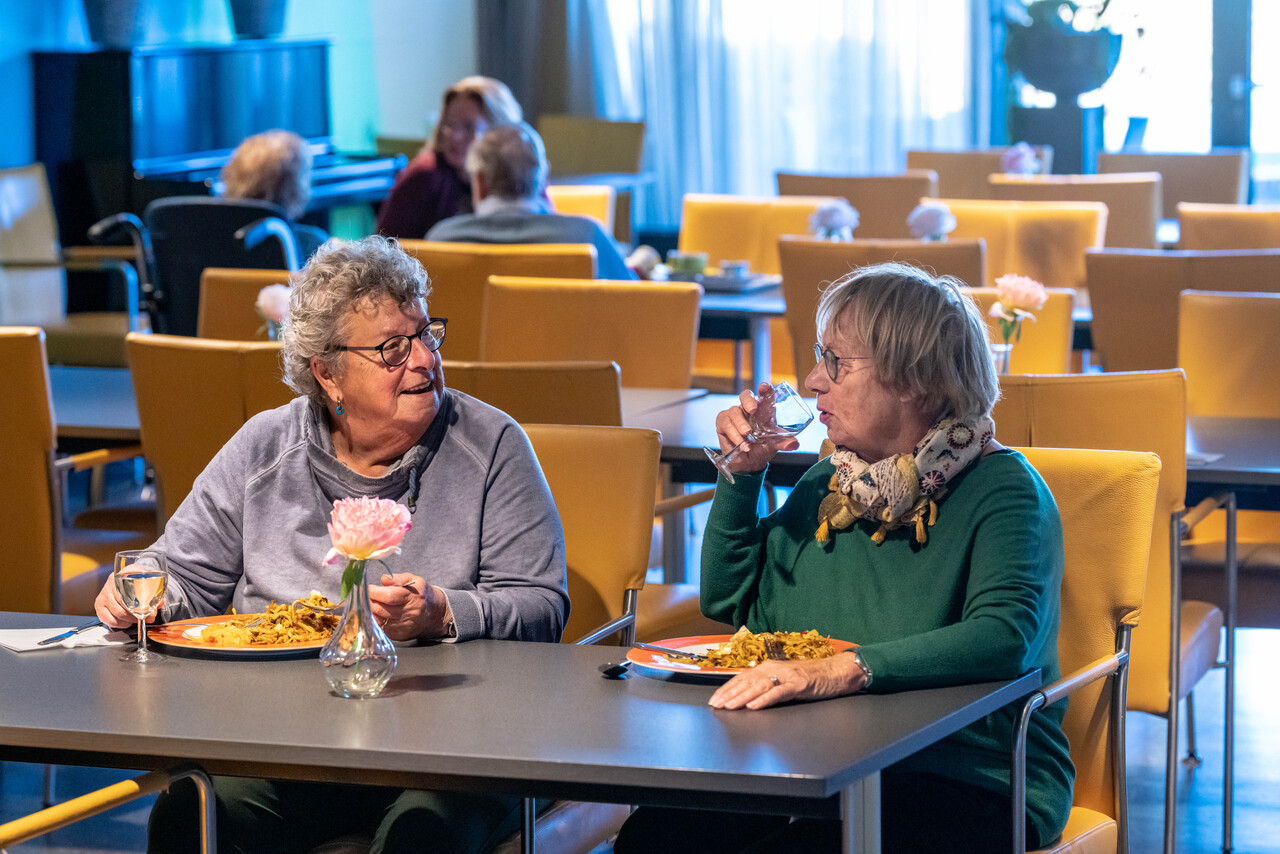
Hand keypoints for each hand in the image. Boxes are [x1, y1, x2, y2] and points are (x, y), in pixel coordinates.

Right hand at [94, 578, 163, 628]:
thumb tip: (159, 603)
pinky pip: (110, 619)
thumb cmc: (138, 582)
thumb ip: (156, 592)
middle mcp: (112, 581)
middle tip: (148, 617)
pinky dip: (120, 623)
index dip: (143, 602)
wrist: (126, 580)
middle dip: (138, 613)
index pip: (133, 588)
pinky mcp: (99, 604)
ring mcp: (104, 593)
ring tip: (138, 619)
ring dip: (130, 619)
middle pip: (125, 602)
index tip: (150, 610)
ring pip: (118, 612)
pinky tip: (127, 621)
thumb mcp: (149, 582)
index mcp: (126, 572)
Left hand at [369, 572, 448, 640]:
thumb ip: (397, 578)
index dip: (375, 592)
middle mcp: (409, 613)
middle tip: (369, 596)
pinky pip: (382, 628)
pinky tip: (380, 614)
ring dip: (372, 611)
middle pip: (381, 609)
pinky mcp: (399, 635)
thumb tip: (384, 579)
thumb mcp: (414, 580)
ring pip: (379, 620)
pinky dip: (377, 620)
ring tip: (374, 603)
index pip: (389, 596)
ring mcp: (404, 626)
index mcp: (413, 597)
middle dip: (370, 601)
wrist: (434, 614)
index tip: (370, 588)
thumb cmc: (421, 595)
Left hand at [707, 652, 866, 709]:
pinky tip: (754, 706)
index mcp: (770, 667)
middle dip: (730, 694)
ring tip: (729, 706)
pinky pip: (779, 693)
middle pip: (747, 682)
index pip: (743, 677)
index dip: (727, 688)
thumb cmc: (811, 677)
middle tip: (716, 705)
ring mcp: (787, 676)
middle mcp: (775, 668)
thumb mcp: (785, 678)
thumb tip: (747, 695)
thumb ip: (768, 684)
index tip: (715, 699)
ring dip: (742, 697)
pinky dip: (765, 700)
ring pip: (759, 687)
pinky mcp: (799, 685)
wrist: (836, 671)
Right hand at [712, 383, 800, 474]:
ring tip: (747, 435)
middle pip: (745, 396)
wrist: (748, 463)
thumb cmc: (761, 448)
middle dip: (748, 401)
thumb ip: (783, 443)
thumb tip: (794, 444)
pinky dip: (734, 435)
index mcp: (762, 410)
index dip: (764, 389)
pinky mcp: (723, 423)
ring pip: (734, 412)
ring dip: (741, 424)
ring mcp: (734, 415)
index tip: (764, 387)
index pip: (764, 395)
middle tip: (752, 410)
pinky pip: (726, 424)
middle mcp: (747, 410)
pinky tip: (740, 443)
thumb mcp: (774, 445)